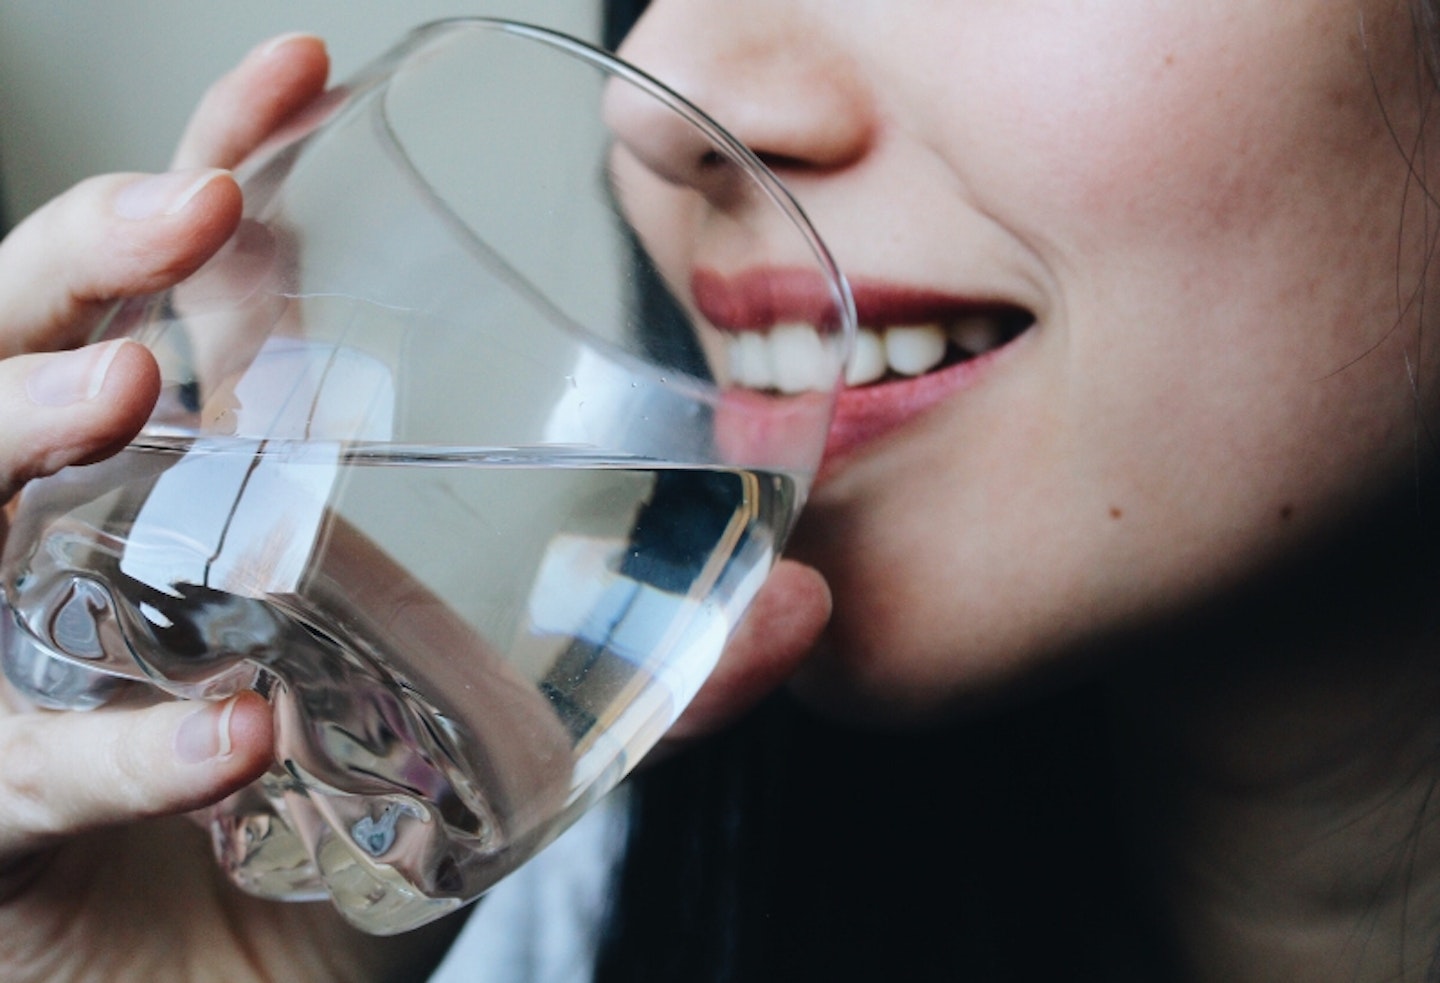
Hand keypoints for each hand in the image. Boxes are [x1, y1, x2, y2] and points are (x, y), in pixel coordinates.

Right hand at [0, 31, 830, 981]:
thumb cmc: (357, 846)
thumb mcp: (509, 734)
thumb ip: (649, 674)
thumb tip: (802, 604)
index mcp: (208, 497)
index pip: (178, 294)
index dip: (213, 170)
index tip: (300, 72)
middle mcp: (91, 551)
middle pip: (23, 345)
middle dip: (84, 255)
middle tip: (198, 209)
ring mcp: (14, 667)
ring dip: (20, 423)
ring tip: (136, 386)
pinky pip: (14, 760)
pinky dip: (119, 746)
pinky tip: (236, 733)